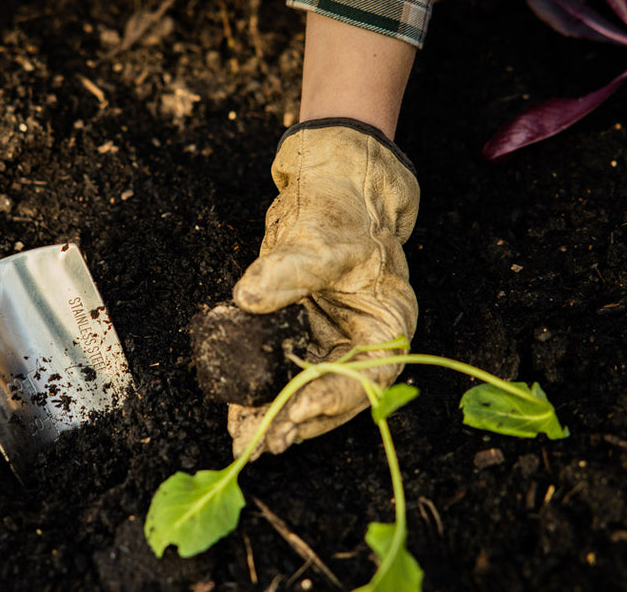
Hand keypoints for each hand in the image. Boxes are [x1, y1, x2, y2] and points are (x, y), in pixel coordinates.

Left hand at [228, 119, 419, 458]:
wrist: (333, 182)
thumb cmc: (343, 207)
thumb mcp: (324, 236)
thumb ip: (289, 269)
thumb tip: (247, 297)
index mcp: (387, 322)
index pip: (367, 376)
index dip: (331, 401)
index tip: (292, 416)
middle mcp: (362, 338)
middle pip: (334, 392)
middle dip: (296, 420)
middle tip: (257, 444)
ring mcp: (332, 336)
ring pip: (307, 387)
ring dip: (276, 414)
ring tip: (242, 438)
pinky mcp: (304, 330)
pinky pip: (285, 368)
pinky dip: (264, 390)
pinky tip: (239, 409)